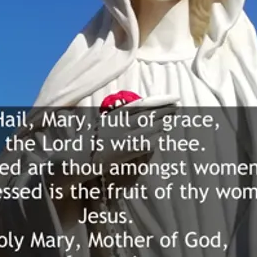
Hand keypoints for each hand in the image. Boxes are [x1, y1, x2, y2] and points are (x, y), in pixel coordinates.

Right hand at [35, 99, 176, 170]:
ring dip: (163, 122)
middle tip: (177, 106)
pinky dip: (157, 137)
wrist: (78, 158)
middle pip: (150, 114)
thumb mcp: (101, 124)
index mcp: (115, 115)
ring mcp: (126, 136)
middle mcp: (122, 123)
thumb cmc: (87, 142)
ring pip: (152, 127)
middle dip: (165, 110)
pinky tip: (163, 134)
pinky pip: (148, 142)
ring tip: (173, 117)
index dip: (158, 101)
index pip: (142, 105)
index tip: (170, 98)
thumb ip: (116, 119)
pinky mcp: (128, 150)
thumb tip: (133, 114)